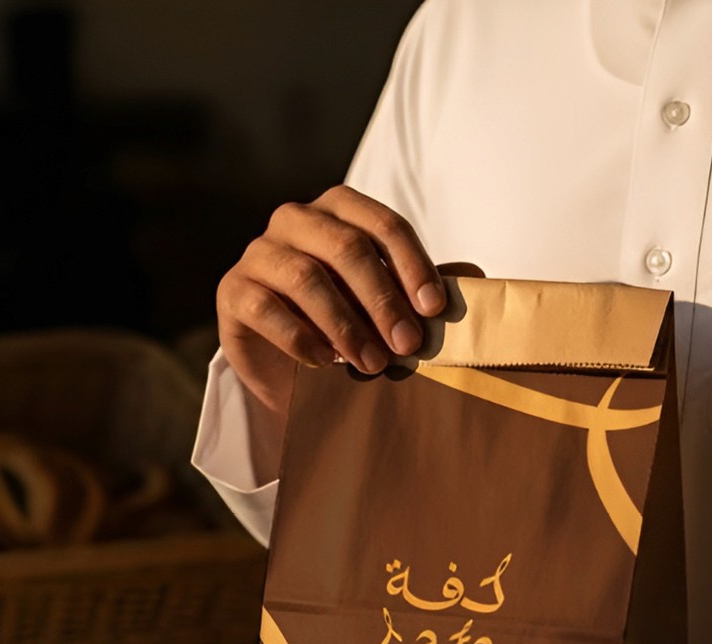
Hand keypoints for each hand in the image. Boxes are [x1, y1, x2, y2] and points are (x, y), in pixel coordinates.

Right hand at [216, 186, 445, 423]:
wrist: (288, 367)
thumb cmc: (348, 324)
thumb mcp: (389, 306)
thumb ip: (422, 289)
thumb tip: (478, 280)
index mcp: (339, 209)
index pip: (382, 225)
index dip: (413, 266)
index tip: (434, 311)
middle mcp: (295, 220)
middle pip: (346, 247)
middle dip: (383, 300)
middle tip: (407, 345)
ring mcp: (259, 253)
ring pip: (305, 277)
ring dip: (346, 325)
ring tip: (372, 364)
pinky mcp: (233, 291)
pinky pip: (266, 308)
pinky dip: (301, 338)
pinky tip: (324, 363)